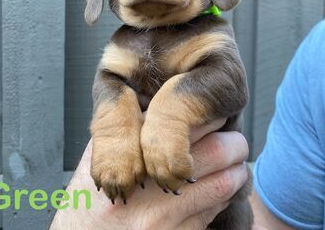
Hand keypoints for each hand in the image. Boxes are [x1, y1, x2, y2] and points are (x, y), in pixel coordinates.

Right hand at [50, 119, 248, 229]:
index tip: (216, 113)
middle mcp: (150, 184)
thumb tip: (168, 107)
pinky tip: (219, 193)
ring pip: (224, 184)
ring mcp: (165, 217)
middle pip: (216, 151)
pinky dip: (222, 199)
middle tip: (236, 142)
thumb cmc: (87, 203)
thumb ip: (127, 130)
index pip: (186, 121)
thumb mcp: (97, 156)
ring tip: (235, 165)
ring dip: (235, 171)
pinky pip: (213, 214)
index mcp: (132, 151)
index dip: (209, 114)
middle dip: (234, 143)